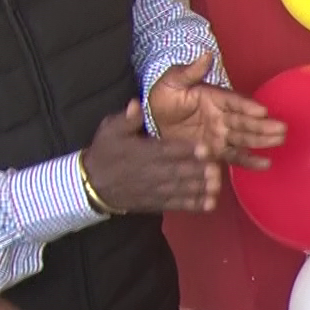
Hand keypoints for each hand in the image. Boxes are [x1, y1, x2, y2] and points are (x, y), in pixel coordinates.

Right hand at [82, 101, 221, 213]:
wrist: (92, 184)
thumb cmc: (105, 153)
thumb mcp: (110, 130)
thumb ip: (126, 119)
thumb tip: (136, 104)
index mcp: (143, 152)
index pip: (167, 150)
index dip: (187, 150)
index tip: (205, 149)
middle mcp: (151, 171)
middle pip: (177, 171)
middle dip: (197, 171)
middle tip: (216, 169)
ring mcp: (154, 189)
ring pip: (180, 189)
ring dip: (199, 188)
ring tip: (217, 186)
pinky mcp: (156, 203)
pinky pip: (176, 204)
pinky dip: (193, 205)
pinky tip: (210, 203)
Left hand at [149, 54, 285, 169]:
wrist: (153, 120)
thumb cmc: (164, 96)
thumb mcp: (173, 81)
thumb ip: (190, 72)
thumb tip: (206, 54)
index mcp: (214, 97)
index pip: (234, 101)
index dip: (247, 106)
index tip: (261, 110)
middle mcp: (222, 116)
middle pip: (244, 121)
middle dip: (262, 126)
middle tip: (281, 129)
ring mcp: (220, 135)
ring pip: (243, 139)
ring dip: (261, 141)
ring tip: (279, 141)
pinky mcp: (216, 151)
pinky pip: (234, 157)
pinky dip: (249, 161)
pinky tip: (265, 164)